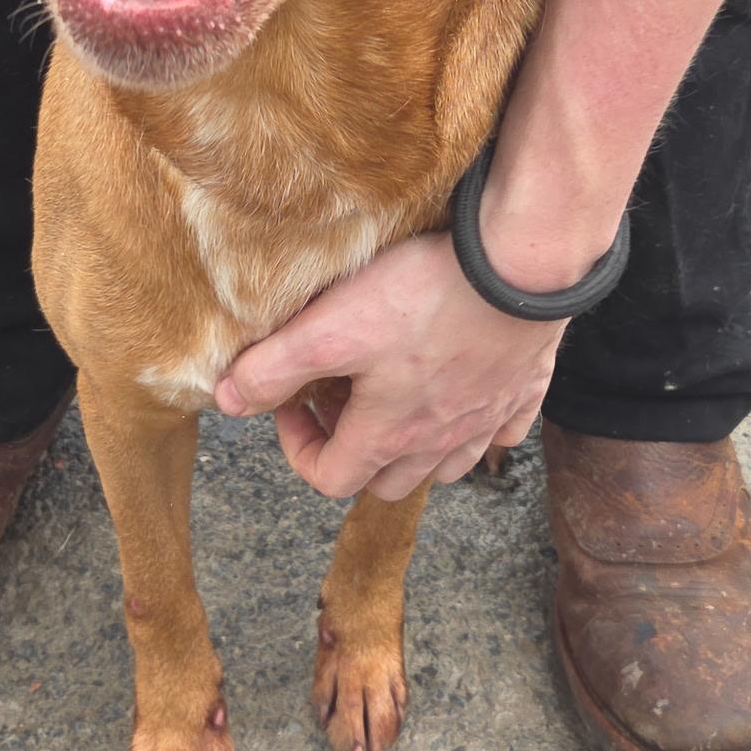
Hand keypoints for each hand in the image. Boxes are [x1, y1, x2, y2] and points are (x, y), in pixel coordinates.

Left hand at [214, 232, 567, 502]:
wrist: (519, 269)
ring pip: (446, 464)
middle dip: (354, 450)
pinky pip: (502, 431)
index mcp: (388, 435)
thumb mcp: (329, 326)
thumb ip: (272, 367)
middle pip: (388, 482)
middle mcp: (440, 441)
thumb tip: (227, 400)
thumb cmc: (423, 295)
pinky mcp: (524, 389)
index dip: (297, 448)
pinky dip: (479, 425)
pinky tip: (465, 390)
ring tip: (394, 394)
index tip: (290, 402)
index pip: (329, 480)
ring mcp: (487, 419)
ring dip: (413, 445)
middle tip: (341, 396)